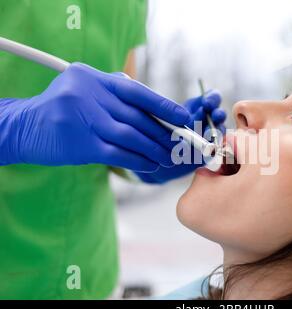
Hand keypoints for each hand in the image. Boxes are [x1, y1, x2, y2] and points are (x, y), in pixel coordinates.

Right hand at [0, 63, 189, 171]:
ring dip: (154, 149)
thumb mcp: (85, 89)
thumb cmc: (63, 109)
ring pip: (131, 136)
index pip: (137, 92)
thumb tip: (156, 107)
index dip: (164, 106)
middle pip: (137, 117)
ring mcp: (82, 119)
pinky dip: (138, 161)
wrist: (25, 127)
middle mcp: (88, 94)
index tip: (184, 118)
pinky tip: (150, 165)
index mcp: (94, 78)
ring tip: (168, 157)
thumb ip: (115, 92)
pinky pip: (118, 154)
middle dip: (163, 133)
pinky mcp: (80, 144)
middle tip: (180, 144)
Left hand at [135, 90, 226, 182]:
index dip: (212, 99)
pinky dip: (211, 149)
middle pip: (219, 114)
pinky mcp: (207, 153)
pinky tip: (207, 150)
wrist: (154, 155)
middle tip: (215, 116)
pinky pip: (213, 150)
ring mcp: (208, 138)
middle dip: (218, 114)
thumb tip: (177, 112)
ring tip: (209, 135)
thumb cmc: (157, 130)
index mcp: (198, 107)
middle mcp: (206, 121)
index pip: (212, 98)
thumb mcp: (162, 117)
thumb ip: (170, 113)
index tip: (207, 103)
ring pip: (219, 132)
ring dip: (217, 132)